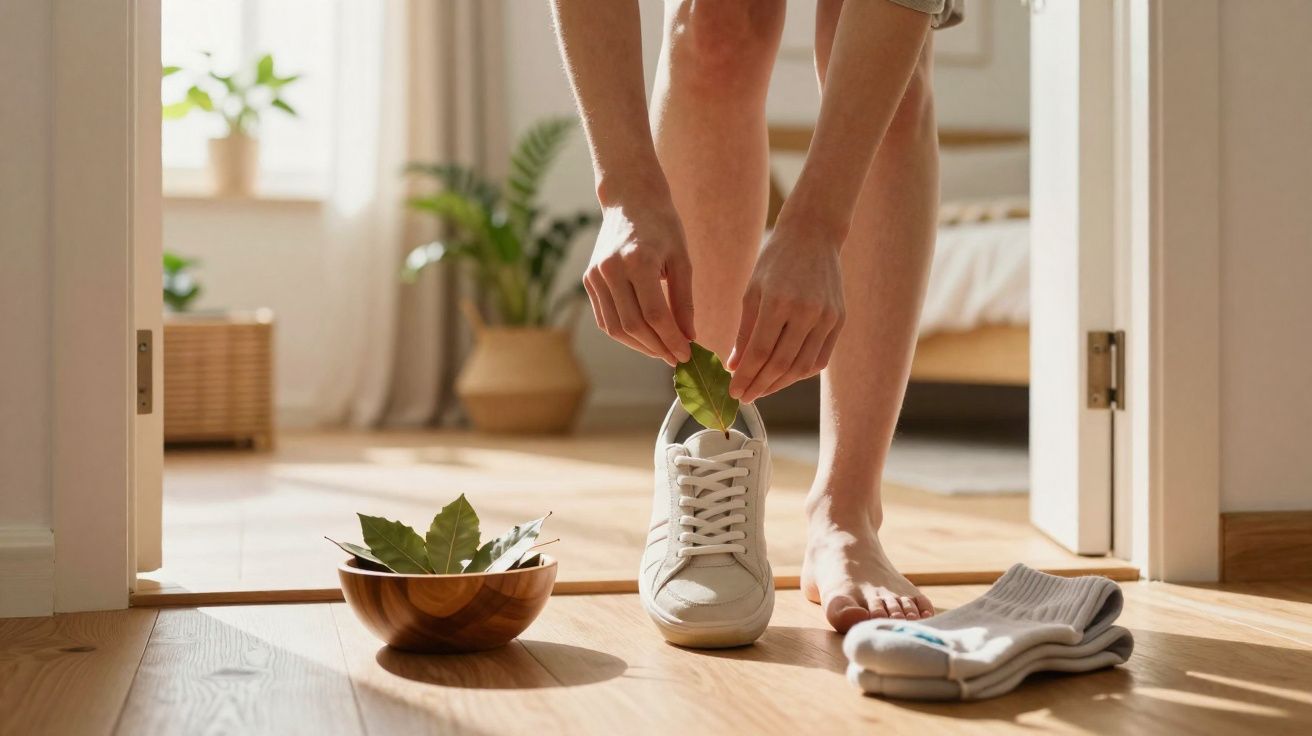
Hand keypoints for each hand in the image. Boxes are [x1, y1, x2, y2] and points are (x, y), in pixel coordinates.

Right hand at [583, 196, 694, 365]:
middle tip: (676, 358)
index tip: (687, 355)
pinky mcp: (588, 280)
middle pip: (633, 326)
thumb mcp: (682, 260)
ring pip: (615, 328)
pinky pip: (605, 318)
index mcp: (638, 261)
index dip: (671, 340)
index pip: (655, 315)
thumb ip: (684, 301)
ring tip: (662, 350)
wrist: (630, 199)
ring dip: (640, 346)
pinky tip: (644, 338)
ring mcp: (595, 275)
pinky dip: (624, 334)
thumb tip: (689, 338)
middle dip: (657, 348)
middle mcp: (611, 269)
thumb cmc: (663, 227)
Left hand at [728, 225, 844, 401]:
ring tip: (762, 389)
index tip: (733, 392)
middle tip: (744, 397)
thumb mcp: (752, 292)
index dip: (746, 377)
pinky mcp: (839, 321)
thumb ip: (745, 332)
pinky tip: (784, 376)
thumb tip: (735, 368)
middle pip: (782, 364)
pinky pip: (819, 359)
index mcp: (778, 301)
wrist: (814, 236)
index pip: (760, 352)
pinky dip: (800, 373)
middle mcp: (806, 312)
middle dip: (760, 386)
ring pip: (802, 367)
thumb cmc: (775, 262)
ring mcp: (827, 318)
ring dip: (780, 384)